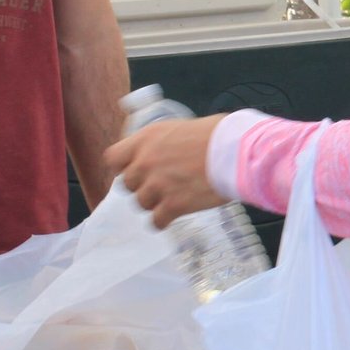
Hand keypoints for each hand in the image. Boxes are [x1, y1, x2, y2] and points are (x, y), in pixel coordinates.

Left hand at [107, 115, 226, 227]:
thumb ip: (158, 144)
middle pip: (127, 185)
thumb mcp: (179, 128)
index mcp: (146, 139)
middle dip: (142, 186)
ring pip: (141, 204)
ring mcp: (158, 185)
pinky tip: (175, 214)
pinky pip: (156, 222)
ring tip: (173, 198)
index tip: (135, 170)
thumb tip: (156, 155)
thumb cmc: (217, 135)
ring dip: (155, 203)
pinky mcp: (173, 205)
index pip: (113, 158)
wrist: (237, 151)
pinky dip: (164, 221)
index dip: (122, 167)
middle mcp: (146, 162)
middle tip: (160, 185)